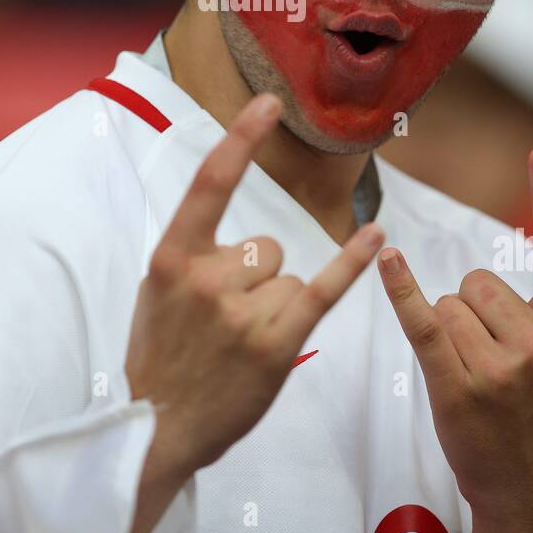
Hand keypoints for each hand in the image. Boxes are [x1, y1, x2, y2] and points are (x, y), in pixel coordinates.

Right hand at [125, 92, 384, 477]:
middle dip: (257, 279)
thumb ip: (193, 257)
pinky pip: (322, 290)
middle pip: (266, 247)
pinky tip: (376, 236)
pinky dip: (351, 262)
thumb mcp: (156, 295)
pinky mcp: (275, 344)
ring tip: (240, 346)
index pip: (210, 184)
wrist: (157, 430)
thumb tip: (237, 237)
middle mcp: (207, 279)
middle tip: (226, 326)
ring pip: (288, 276)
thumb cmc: (161, 357)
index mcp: (171, 258)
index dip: (240, 139)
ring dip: (275, 306)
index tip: (269, 102)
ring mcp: (241, 313)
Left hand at [378, 147, 532, 512]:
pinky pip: (423, 321)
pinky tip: (386, 260)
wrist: (527, 485)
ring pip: (446, 304)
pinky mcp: (458, 386)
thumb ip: (528, 313)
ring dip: (446, 331)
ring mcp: (500, 368)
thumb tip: (473, 276)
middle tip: (486, 359)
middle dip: (468, 309)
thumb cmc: (531, 411)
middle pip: (474, 281)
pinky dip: (401, 289)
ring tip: (469, 375)